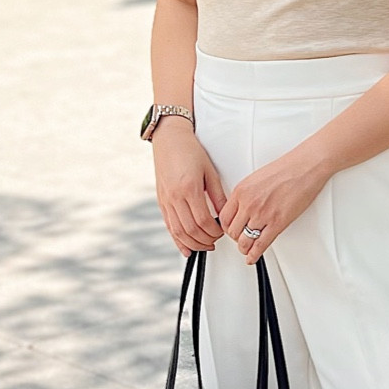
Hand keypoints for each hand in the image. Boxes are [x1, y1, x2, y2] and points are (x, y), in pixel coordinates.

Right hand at [153, 125, 225, 255]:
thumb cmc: (190, 151)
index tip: (222, 231)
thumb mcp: (209, 171)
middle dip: (205, 240)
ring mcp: (166, 200)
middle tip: (216, 241)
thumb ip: (218, 195)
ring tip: (205, 246)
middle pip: (190, 230)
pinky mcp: (161, 201)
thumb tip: (226, 214)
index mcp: (189, 188)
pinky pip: (168, 226)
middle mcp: (175, 196)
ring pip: (178, 232)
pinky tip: (186, 248)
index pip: (203, 220)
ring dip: (193, 243)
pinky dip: (177, 240)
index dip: (214, 231)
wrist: (169, 140)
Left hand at [218, 145, 329, 263]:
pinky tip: (252, 257)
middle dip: (235, 238)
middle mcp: (249, 203)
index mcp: (241, 191)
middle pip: (232, 232)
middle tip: (239, 239)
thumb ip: (246, 195)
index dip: (226, 227)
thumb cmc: (286, 169)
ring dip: (244, 248)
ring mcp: (262, 215)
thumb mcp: (256, 178)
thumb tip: (242, 208)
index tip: (230, 230)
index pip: (224, 217)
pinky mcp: (277, 223)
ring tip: (246, 249)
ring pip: (244, 241)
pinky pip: (260, 245)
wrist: (305, 167)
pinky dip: (254, 254)